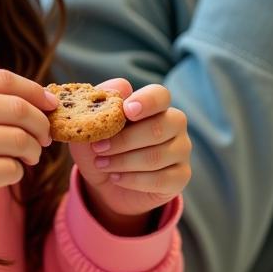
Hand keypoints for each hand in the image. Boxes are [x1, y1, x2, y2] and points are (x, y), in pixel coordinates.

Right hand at [0, 68, 55, 229]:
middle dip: (41, 123)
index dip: (35, 91)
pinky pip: (12, 169)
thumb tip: (40, 98)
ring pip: (21, 140)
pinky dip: (16, 173)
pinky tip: (2, 175)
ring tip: (27, 158)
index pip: (4, 80)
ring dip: (32, 150)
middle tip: (44, 137)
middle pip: (19, 108)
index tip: (51, 103)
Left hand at [69, 79, 190, 235]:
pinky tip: (115, 177)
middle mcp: (174, 124)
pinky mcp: (181, 176)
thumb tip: (120, 87)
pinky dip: (132, 180)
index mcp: (155, 106)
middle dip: (124, 140)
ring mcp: (181, 150)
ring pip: (157, 156)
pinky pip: (160, 179)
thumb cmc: (101, 147)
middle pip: (158, 128)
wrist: (105, 183)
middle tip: (98, 147)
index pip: (160, 95)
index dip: (146, 101)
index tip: (127, 110)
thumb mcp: (91, 127)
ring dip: (123, 162)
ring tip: (101, 164)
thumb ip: (102, 105)